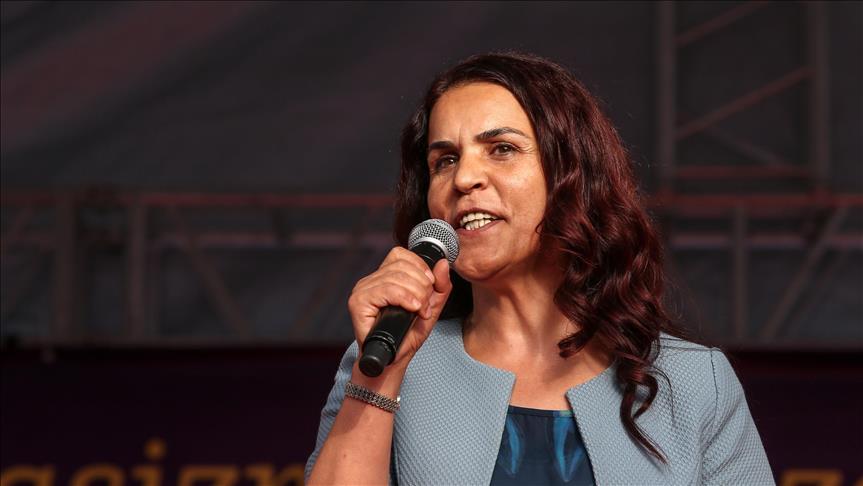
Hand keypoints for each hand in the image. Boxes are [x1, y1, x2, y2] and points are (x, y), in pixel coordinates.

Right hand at [348, 247, 452, 367]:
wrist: (393, 360)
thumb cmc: (407, 335)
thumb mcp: (431, 308)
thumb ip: (440, 286)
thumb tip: (443, 263)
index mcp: (384, 277)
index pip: (401, 254)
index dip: (420, 267)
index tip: (429, 285)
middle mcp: (371, 280)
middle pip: (402, 265)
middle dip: (422, 285)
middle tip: (425, 305)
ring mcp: (363, 290)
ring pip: (396, 277)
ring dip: (416, 294)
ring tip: (420, 310)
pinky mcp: (358, 302)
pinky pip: (386, 290)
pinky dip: (405, 298)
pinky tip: (412, 309)